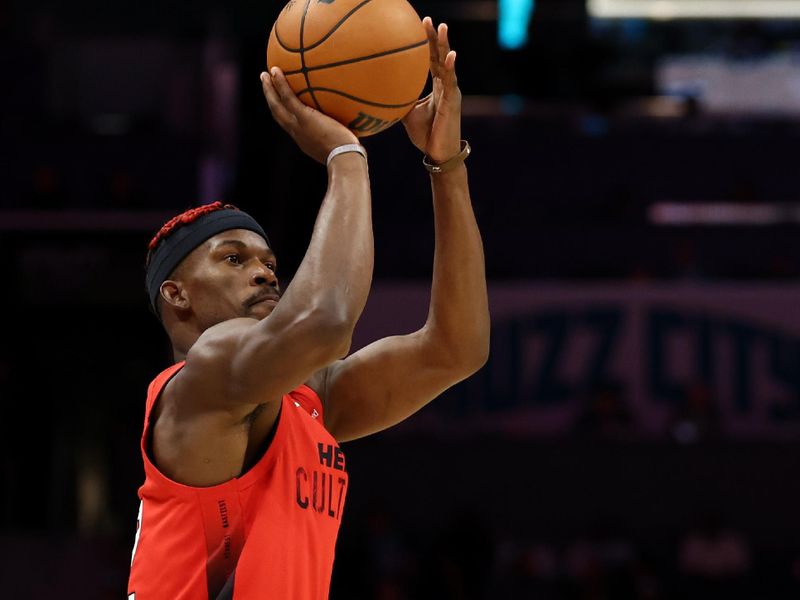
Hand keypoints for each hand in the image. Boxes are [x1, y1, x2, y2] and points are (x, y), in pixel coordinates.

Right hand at [261, 68, 358, 163]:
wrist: (345, 159)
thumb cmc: (351, 157)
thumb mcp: (347, 145)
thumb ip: (348, 133)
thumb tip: (362, 124)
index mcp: (305, 140)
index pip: (292, 125)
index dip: (285, 113)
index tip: (282, 103)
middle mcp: (298, 133)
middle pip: (278, 114)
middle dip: (271, 99)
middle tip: (266, 84)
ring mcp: (298, 125)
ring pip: (277, 105)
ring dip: (269, 89)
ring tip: (265, 73)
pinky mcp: (303, 117)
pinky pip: (288, 97)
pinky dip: (280, 84)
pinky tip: (276, 69)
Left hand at [401, 17, 461, 162]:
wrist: (438, 153)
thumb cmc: (424, 135)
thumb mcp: (406, 114)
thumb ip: (398, 99)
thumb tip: (378, 90)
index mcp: (436, 86)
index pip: (431, 59)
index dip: (427, 42)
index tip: (420, 24)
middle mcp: (445, 85)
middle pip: (439, 55)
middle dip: (434, 37)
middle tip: (427, 19)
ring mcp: (451, 91)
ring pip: (448, 63)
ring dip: (445, 45)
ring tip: (442, 27)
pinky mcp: (454, 101)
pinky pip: (452, 81)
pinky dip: (451, 67)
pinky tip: (450, 55)